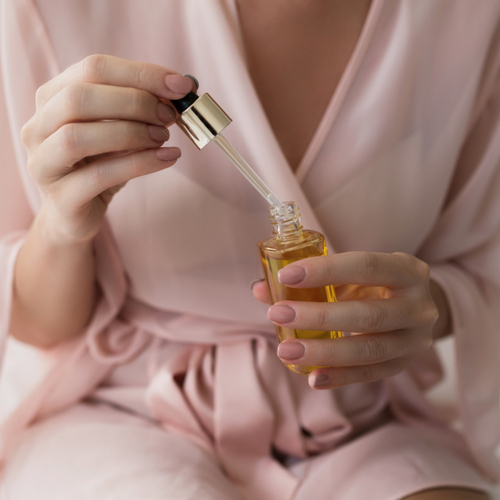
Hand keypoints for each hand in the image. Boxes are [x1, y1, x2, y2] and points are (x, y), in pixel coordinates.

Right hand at [21, 54, 194, 245]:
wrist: (74, 215)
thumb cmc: (99, 166)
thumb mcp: (120, 131)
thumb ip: (142, 108)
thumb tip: (181, 88)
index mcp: (52, 98)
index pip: (93, 69)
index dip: (142, 74)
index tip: (181, 86)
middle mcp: (38, 127)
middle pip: (79, 97)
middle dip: (134, 102)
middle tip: (170, 115)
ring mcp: (43, 164)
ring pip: (78, 137)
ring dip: (131, 133)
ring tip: (164, 138)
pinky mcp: (61, 198)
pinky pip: (99, 176)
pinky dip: (139, 164)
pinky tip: (167, 159)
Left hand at [252, 252, 439, 389]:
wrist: (414, 307)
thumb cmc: (375, 284)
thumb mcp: (352, 273)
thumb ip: (312, 279)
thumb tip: (261, 289)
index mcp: (408, 271)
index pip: (366, 266)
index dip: (325, 270)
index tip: (286, 275)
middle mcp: (419, 306)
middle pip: (368, 314)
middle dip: (319, 316)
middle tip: (278, 313)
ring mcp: (415, 340)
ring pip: (369, 349)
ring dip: (324, 352)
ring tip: (286, 350)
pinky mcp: (404, 365)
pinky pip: (370, 375)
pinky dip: (339, 377)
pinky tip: (312, 377)